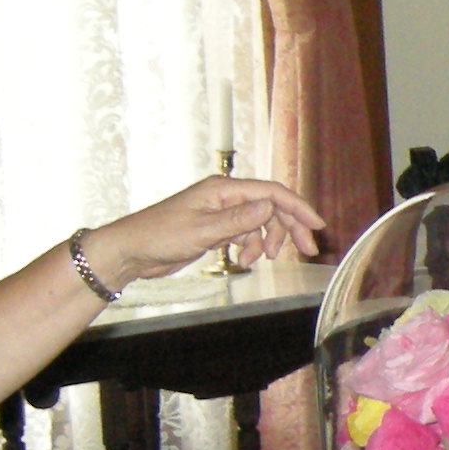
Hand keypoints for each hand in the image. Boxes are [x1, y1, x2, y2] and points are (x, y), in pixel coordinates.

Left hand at [83, 176, 325, 286]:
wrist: (131, 251)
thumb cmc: (159, 236)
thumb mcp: (202, 231)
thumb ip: (238, 221)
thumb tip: (269, 208)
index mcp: (223, 190)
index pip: (270, 192)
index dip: (297, 207)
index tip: (316, 226)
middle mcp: (225, 197)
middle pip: (270, 206)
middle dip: (289, 227)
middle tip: (306, 251)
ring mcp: (220, 212)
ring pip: (259, 222)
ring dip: (267, 241)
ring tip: (260, 259)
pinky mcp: (215, 228)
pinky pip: (245, 234)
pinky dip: (250, 246)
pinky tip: (243, 259)